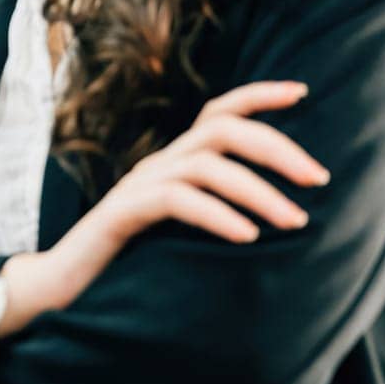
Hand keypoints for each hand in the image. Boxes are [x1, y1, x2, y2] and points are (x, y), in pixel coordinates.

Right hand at [0, 80, 325, 334]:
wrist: (65, 290)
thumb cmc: (132, 267)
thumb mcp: (185, 235)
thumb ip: (220, 216)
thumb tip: (290, 223)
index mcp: (175, 164)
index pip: (218, 113)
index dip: (258, 96)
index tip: (303, 93)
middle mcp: (158, 164)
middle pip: (221, 129)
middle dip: (277, 147)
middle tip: (319, 179)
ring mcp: (138, 185)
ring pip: (205, 164)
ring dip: (257, 190)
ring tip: (295, 221)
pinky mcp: (122, 212)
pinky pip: (176, 199)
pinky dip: (217, 214)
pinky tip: (248, 237)